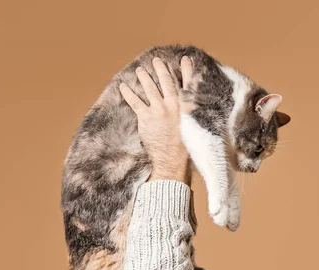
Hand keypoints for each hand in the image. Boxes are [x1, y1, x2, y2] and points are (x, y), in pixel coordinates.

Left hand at [119, 56, 193, 184]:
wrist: (173, 160)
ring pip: (150, 88)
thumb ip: (192, 116)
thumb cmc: (186, 148)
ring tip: (140, 70)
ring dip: (144, 77)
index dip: (187, 70)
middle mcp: (173, 105)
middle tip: (157, 61)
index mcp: (187, 108)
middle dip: (161, 69)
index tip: (186, 59)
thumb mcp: (195, 129)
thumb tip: (191, 110)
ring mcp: (159, 110)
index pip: (188, 84)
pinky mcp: (146, 118)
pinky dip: (128, 93)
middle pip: (166, 82)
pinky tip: (123, 86)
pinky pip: (135, 102)